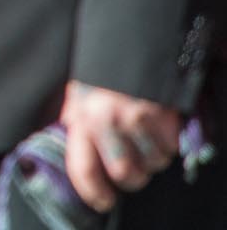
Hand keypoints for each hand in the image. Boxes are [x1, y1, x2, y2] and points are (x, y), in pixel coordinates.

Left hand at [60, 81, 181, 211]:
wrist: (128, 46)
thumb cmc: (100, 77)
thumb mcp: (78, 98)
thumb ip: (77, 127)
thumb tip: (77, 156)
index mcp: (81, 119)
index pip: (83, 168)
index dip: (93, 192)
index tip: (103, 201)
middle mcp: (108, 121)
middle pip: (125, 174)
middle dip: (131, 178)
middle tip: (131, 168)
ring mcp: (138, 119)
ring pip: (153, 164)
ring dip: (152, 159)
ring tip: (143, 140)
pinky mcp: (163, 115)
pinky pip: (171, 148)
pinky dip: (167, 145)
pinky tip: (157, 129)